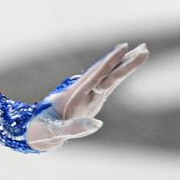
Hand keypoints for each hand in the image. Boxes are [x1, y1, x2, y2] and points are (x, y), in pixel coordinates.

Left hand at [24, 42, 149, 150]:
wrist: (35, 131)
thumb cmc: (43, 130)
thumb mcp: (55, 131)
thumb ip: (74, 128)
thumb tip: (98, 124)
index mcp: (74, 95)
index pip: (95, 75)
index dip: (108, 62)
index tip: (122, 48)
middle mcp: (83, 92)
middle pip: (107, 73)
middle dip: (124, 62)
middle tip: (144, 47)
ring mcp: (89, 96)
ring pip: (110, 77)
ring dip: (125, 65)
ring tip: (142, 51)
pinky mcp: (92, 101)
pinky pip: (109, 85)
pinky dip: (119, 75)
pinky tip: (128, 66)